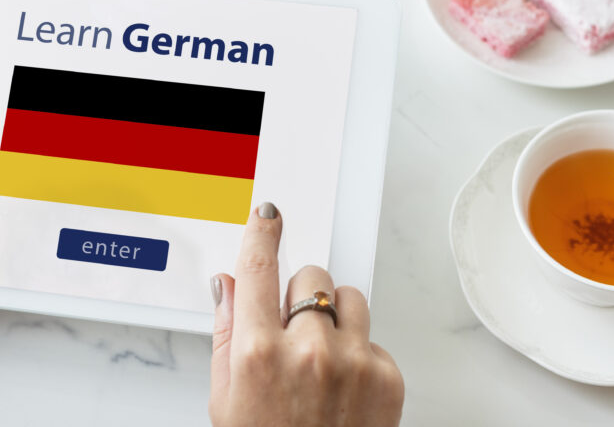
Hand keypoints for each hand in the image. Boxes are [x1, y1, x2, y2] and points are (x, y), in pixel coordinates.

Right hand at [209, 203, 403, 426]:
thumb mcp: (226, 399)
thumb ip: (227, 334)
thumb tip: (228, 285)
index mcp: (259, 353)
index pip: (260, 268)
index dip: (263, 233)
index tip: (269, 214)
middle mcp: (308, 350)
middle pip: (309, 277)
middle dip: (299, 296)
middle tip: (293, 332)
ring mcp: (352, 361)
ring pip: (348, 297)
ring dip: (334, 317)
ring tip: (322, 357)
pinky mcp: (387, 375)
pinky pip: (374, 335)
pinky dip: (359, 352)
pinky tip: (343, 385)